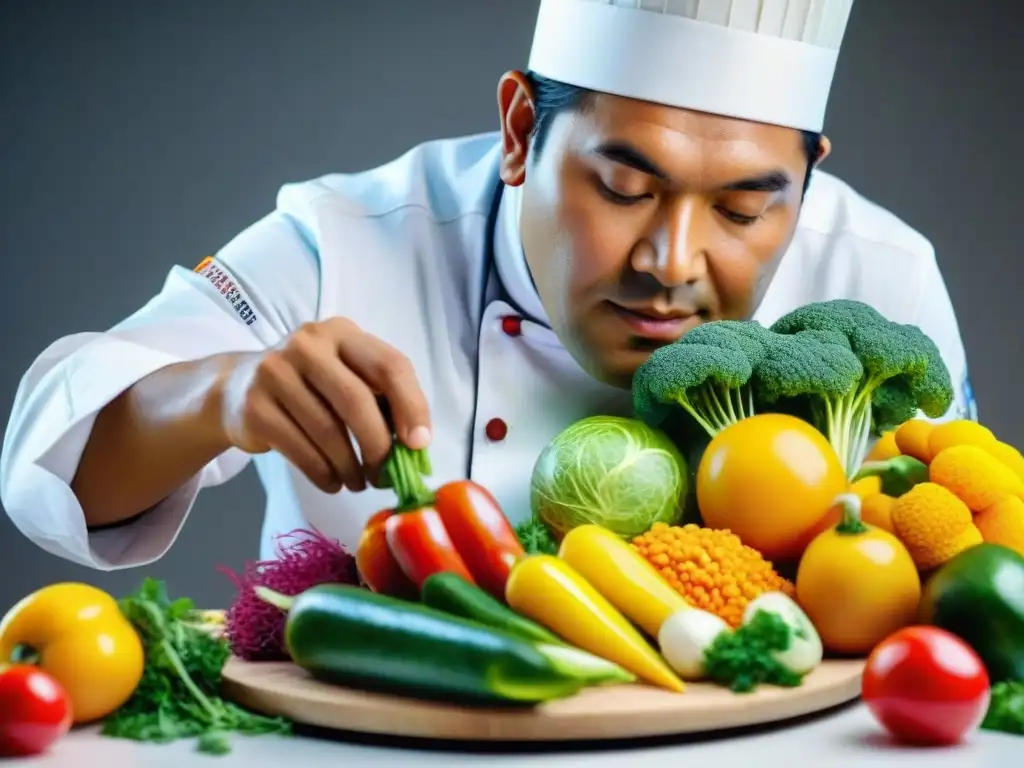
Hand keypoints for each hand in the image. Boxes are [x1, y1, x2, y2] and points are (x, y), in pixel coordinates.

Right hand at [219, 318, 431, 492]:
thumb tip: (416, 445)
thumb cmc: (309, 387)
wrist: (235, 388)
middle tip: (386, 476)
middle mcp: (308, 345)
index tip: (419, 444)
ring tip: (359, 482)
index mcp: (342, 332)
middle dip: (379, 447)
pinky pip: (300, 450)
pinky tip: (333, 482)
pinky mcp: (255, 407)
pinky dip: (324, 474)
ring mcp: (276, 373)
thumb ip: (381, 400)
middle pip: (357, 401)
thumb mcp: (345, 376)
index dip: (412, 406)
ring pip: (328, 431)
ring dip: (351, 467)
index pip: (390, 364)